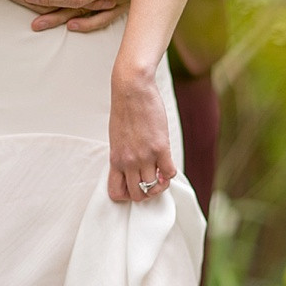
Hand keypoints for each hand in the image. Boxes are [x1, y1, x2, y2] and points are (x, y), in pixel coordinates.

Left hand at [107, 68, 176, 201]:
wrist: (132, 90)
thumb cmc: (124, 110)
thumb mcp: (116, 138)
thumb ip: (123, 155)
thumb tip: (132, 169)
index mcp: (115, 160)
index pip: (116, 193)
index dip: (126, 194)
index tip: (134, 185)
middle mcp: (129, 162)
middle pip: (138, 195)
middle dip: (146, 193)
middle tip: (151, 181)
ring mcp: (145, 156)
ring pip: (154, 187)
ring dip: (160, 185)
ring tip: (161, 174)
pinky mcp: (161, 148)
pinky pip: (169, 173)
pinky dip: (170, 173)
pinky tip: (167, 163)